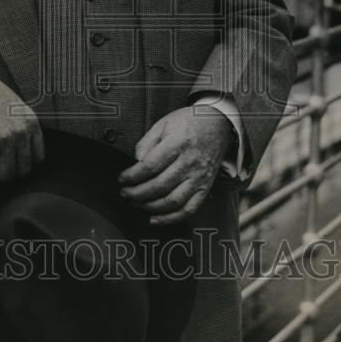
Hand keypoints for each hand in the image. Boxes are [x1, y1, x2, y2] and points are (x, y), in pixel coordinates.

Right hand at [0, 57, 43, 181]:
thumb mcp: (11, 102)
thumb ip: (20, 123)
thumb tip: (21, 146)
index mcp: (30, 120)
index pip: (38, 156)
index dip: (24, 163)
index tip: (12, 164)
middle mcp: (20, 132)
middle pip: (22, 169)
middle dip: (8, 172)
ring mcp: (4, 140)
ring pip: (5, 175)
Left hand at [118, 106, 232, 224]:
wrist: (218, 125)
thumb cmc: (189, 123)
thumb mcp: (163, 124)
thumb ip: (147, 143)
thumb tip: (135, 163)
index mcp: (178, 143)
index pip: (150, 166)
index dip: (132, 176)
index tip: (122, 179)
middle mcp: (190, 163)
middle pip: (159, 186)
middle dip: (137, 193)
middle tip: (125, 193)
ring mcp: (199, 178)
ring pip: (172, 201)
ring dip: (150, 207)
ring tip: (135, 203)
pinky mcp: (205, 188)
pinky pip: (189, 209)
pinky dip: (171, 218)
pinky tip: (155, 219)